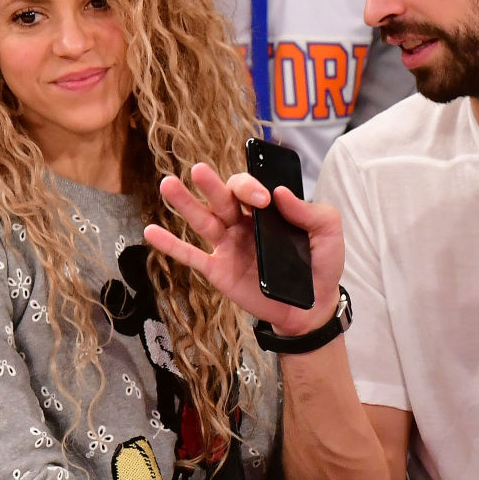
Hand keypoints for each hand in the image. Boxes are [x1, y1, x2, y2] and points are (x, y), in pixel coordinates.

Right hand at [145, 161, 343, 333]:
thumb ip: (312, 212)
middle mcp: (242, 224)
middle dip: (211, 185)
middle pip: (221, 198)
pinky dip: (170, 245)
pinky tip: (150, 232)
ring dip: (183, 203)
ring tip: (167, 184)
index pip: (249, 189)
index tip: (263, 200)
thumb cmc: (320, 267)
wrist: (312, 308)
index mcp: (265, 210)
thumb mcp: (328, 234)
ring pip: (202, 220)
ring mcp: (227, 247)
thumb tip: (280, 193)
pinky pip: (190, 256)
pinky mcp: (218, 271)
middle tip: (199, 171)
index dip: (251, 188)